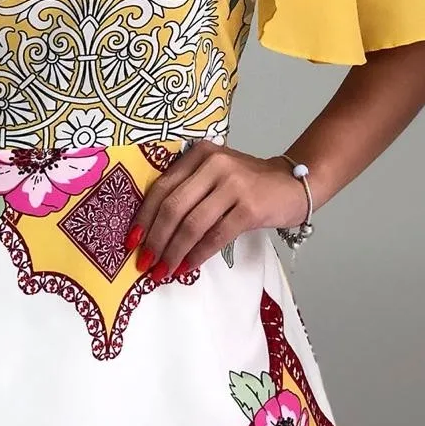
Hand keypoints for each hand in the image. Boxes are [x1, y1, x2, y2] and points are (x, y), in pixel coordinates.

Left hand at [127, 143, 307, 277]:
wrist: (293, 183)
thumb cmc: (248, 184)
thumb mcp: (214, 175)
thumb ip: (187, 190)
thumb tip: (152, 230)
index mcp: (198, 154)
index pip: (161, 187)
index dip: (143, 217)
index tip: (131, 241)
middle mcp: (214, 164)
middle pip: (173, 207)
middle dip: (155, 239)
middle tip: (145, 263)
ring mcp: (233, 184)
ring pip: (192, 224)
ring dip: (174, 252)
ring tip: (163, 271)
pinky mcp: (249, 207)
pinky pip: (216, 236)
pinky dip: (198, 254)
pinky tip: (188, 267)